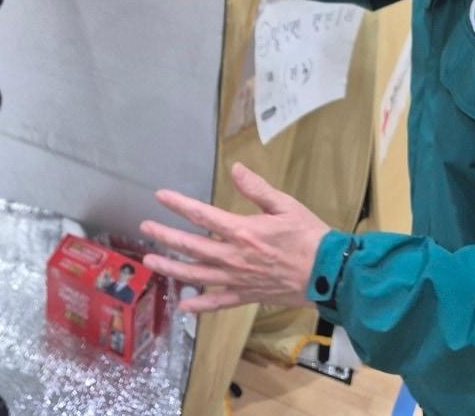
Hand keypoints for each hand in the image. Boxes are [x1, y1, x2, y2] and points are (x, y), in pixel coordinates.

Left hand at [138, 162, 329, 313]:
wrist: (329, 274)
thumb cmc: (308, 236)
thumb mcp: (285, 205)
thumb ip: (256, 188)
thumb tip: (235, 168)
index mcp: (242, 231)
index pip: (202, 215)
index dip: (179, 204)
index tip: (160, 195)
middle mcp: (234, 257)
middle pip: (192, 246)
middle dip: (165, 236)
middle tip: (145, 228)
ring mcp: (238, 279)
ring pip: (197, 275)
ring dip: (172, 268)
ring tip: (151, 262)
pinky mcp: (246, 296)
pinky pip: (218, 302)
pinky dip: (200, 305)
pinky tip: (184, 306)